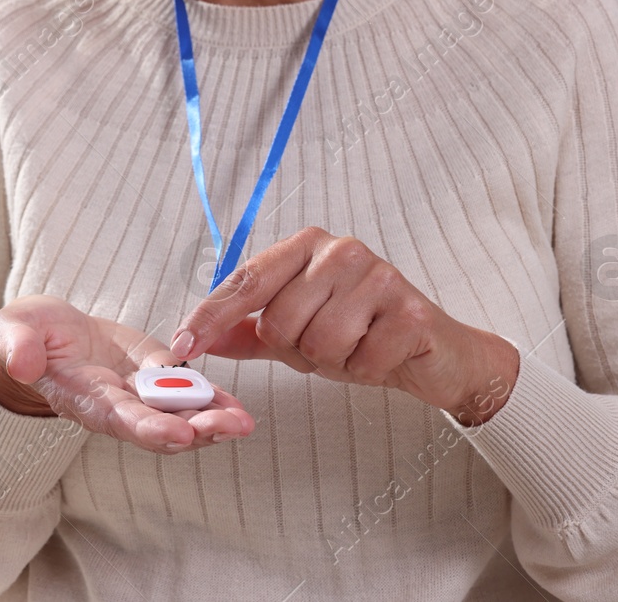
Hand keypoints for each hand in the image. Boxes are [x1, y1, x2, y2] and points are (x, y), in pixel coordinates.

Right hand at [0, 294, 254, 453]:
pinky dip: (213, 399)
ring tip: (242, 420)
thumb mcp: (11, 330)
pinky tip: (238, 406)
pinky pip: (187, 389)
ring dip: (213, 419)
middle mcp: (115, 405)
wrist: (44, 332)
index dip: (148, 427)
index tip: (178, 434)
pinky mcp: (155, 372)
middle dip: (196, 429)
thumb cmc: (25, 334)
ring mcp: (138, 392)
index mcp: (81, 397)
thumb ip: (16, 346)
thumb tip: (22, 364)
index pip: (117, 418)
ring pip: (179, 414)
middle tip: (231, 426)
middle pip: (159, 426)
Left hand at [170, 228, 519, 424]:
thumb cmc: (362, 335)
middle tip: (328, 345)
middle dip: (298, 350)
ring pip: (319, 344)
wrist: (435, 354)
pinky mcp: (411, 311)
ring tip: (356, 348)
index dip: (211, 317)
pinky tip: (382, 355)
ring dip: (334, 362)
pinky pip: (361, 362)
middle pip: (280, 322)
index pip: (246, 281)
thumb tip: (194, 339)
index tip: (182, 346)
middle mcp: (341, 251)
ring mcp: (379, 276)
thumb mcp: (296, 333)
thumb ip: (247, 332)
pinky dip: (366, 371)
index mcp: (307, 246)